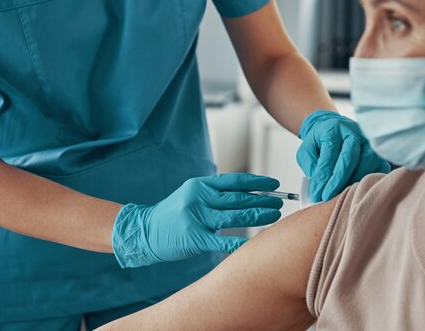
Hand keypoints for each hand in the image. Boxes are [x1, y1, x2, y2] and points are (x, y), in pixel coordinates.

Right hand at [112, 173, 282, 267]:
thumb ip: (216, 193)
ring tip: (274, 216)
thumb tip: (250, 194)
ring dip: (258, 216)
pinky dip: (238, 242)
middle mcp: (199, 198)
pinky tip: (253, 242)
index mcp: (201, 185)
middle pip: (239, 199)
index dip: (257, 182)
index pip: (235, 181)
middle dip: (263, 201)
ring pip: (234, 216)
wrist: (145, 231)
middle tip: (280, 203)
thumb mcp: (193, 194)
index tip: (274, 185)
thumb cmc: (174, 213)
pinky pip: (221, 241)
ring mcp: (196, 218)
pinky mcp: (194, 238)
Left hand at [297, 110, 390, 202]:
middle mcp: (353, 132)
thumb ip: (312, 167)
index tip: (318, 195)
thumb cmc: (319, 142)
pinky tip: (358, 188)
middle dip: (339, 182)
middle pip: (350, 158)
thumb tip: (320, 188)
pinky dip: (370, 180)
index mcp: (333, 130)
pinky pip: (380, 167)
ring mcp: (368, 141)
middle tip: (329, 197)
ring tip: (342, 194)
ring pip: (368, 162)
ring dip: (355, 181)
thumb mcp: (306, 151)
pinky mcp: (378, 150)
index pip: (329, 156)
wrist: (333, 127)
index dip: (324, 178)